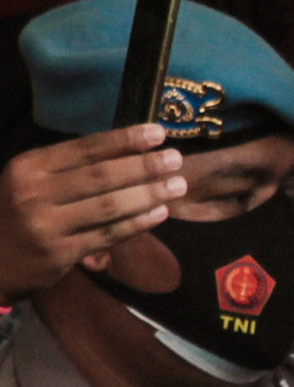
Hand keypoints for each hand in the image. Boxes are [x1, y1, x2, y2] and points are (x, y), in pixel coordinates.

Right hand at [0, 126, 183, 303]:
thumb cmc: (21, 213)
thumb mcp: (33, 183)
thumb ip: (72, 169)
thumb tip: (130, 150)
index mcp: (29, 166)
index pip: (85, 148)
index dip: (124, 140)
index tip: (158, 133)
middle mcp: (34, 192)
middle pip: (100, 175)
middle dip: (143, 166)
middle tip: (177, 159)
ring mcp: (46, 224)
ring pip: (108, 206)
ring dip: (148, 194)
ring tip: (178, 185)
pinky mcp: (59, 253)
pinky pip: (108, 234)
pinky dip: (137, 223)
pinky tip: (161, 214)